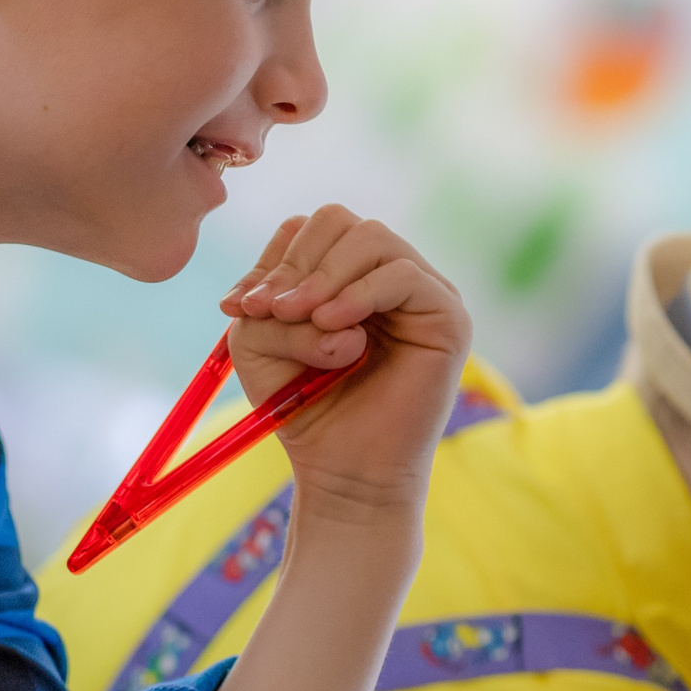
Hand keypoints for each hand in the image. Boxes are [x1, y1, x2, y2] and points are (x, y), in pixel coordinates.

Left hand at [220, 206, 470, 525]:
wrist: (344, 469)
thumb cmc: (303, 405)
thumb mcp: (259, 343)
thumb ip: (265, 298)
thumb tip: (293, 288)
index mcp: (344, 274)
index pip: (309, 227)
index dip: (274, 258)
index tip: (242, 307)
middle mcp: (385, 274)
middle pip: (338, 221)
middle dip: (296, 263)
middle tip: (273, 311)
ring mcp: (421, 291)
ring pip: (372, 238)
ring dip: (325, 277)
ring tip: (304, 319)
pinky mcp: (448, 316)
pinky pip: (402, 275)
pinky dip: (359, 294)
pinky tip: (334, 328)